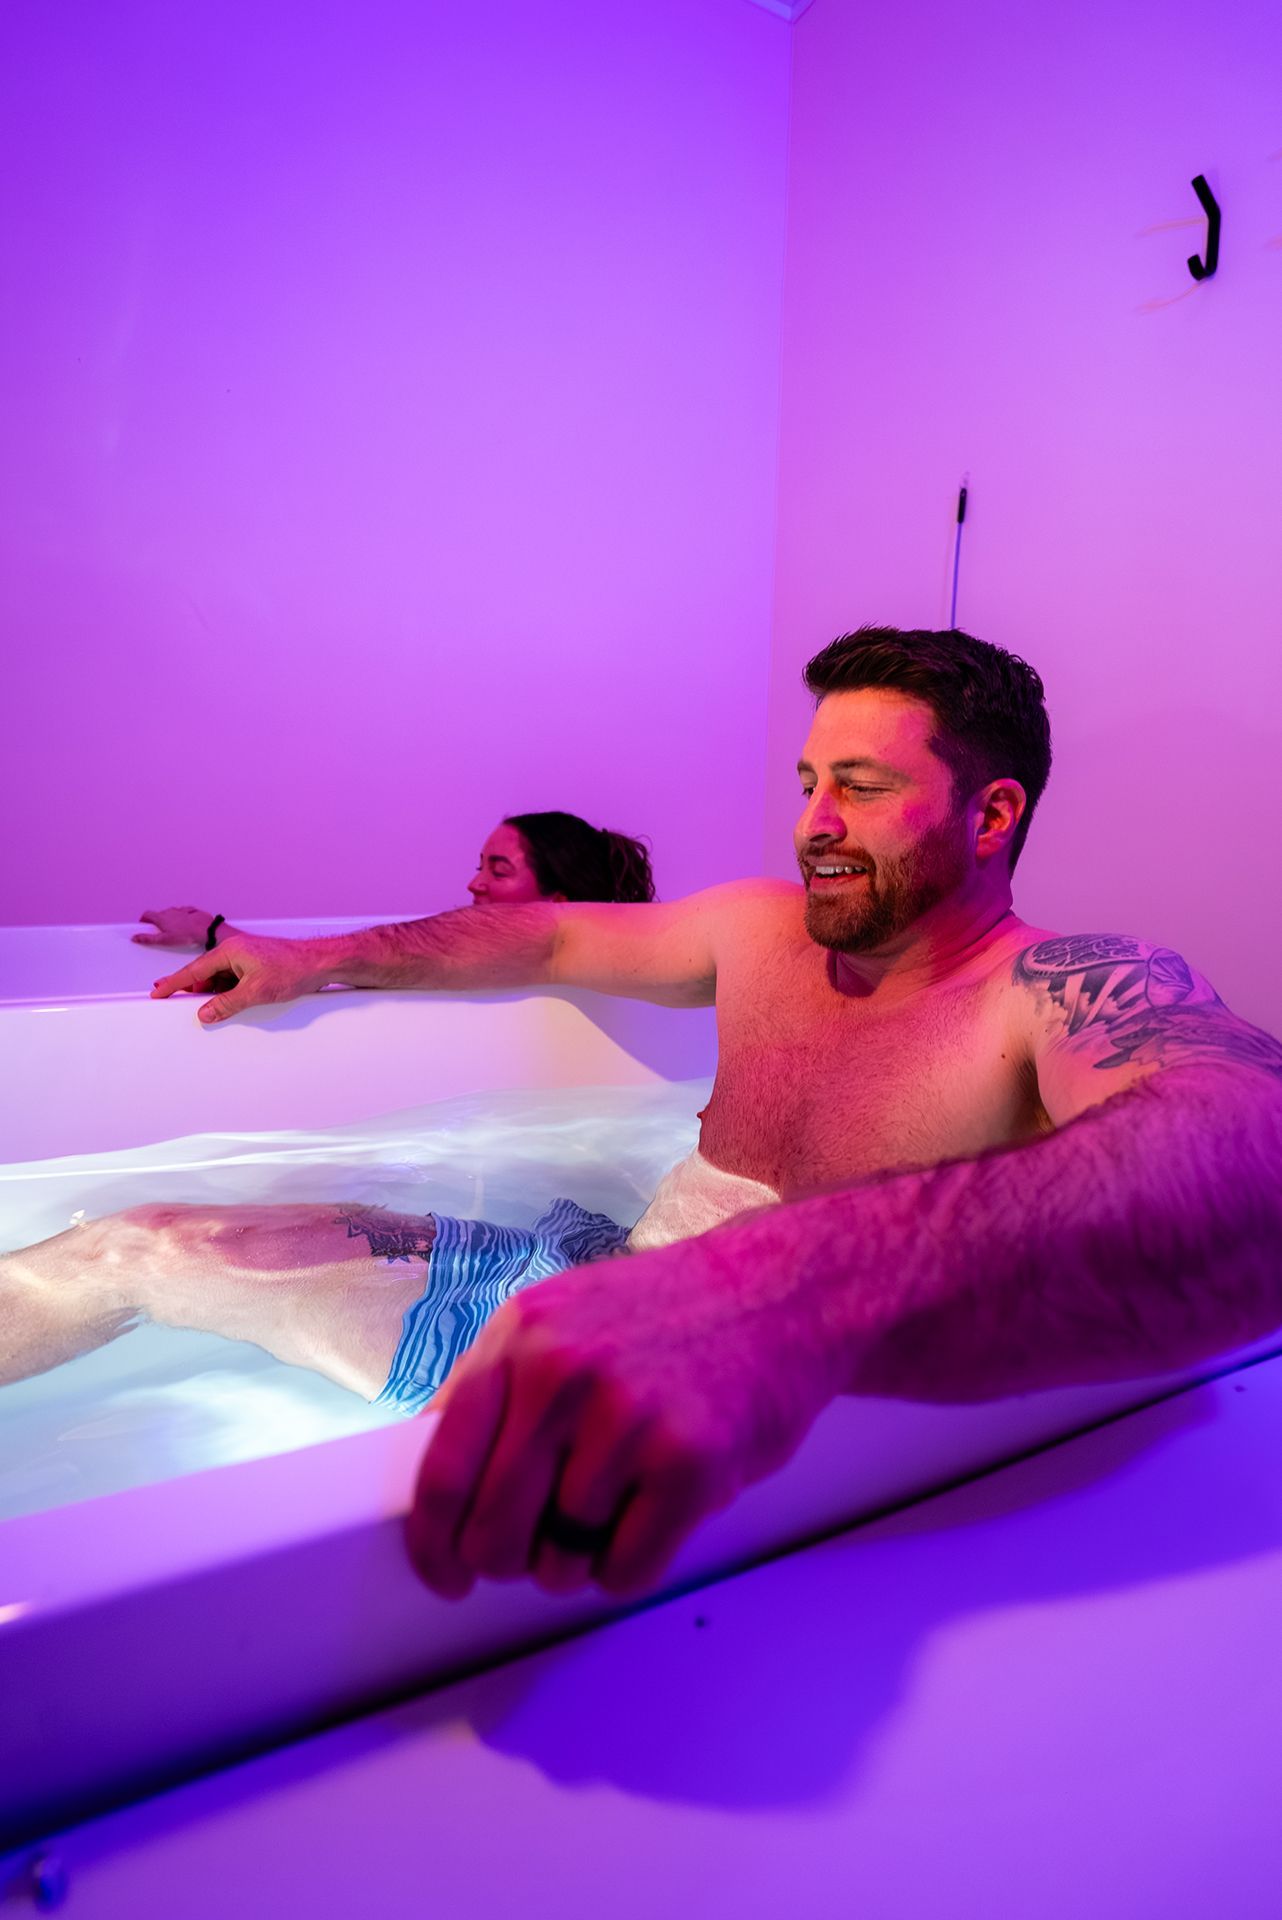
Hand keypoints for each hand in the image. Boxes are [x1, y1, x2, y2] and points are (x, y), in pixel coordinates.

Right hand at [132, 905, 218, 947]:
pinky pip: (184, 912)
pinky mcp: (192, 911)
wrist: (206, 930)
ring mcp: (182, 910)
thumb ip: (148, 939)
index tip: (144, 925)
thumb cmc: (186, 935)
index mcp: (162, 917)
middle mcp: (170, 911)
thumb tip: (135, 938)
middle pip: (159, 913)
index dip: (144, 919)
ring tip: (173, 929)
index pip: (147, 914)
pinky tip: (185, 925)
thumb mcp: (164, 940)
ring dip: (170, 918)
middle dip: (157, 921)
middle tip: (159, 931)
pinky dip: (182, 917)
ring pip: (172, 912)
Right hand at [150, 932, 329, 1024]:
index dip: (174, 983)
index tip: (158, 992)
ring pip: (220, 978)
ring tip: (203, 1009)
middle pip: (205, 973)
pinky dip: (227, 992)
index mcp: (230, 951)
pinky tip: (227, 1004)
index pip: (194, 970)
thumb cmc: (292, 968)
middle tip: (173, 1002)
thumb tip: (205, 1013)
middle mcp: (236, 951)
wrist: (320, 962)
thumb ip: (227, 1004)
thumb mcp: (255, 992)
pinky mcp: (257, 966)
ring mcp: (247, 958)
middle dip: (191, 990)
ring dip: (212, 993)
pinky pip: (234, 979)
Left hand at [405, 1221, 840, 1601]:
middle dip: (511, 1560)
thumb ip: (496, 1384)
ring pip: (560, 1561)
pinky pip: (624, 1571)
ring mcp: (627, 1417)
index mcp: (518, 1339)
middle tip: (543, 1545)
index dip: (434, 1544)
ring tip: (618, 1502)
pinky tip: (653, 1515)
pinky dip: (630, 1565)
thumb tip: (430, 1463)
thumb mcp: (560, 1318)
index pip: (443, 1469)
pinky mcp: (689, 1463)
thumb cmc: (667, 1317)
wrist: (781, 1294)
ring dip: (581, 1558)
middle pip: (493, 1532)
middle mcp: (563, 1374)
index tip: (444, 1575)